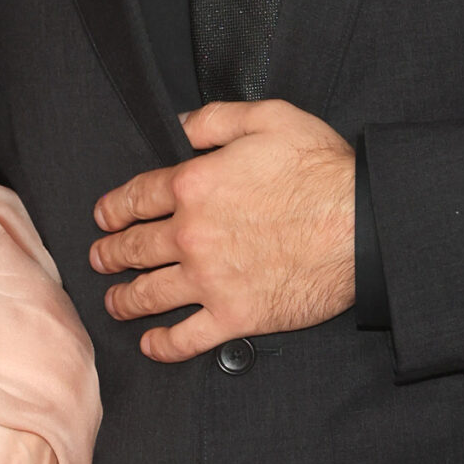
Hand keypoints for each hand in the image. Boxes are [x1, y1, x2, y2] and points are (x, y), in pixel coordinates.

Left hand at [90, 99, 356, 363]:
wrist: (363, 223)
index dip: (114, 208)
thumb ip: (214, 120)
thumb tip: (179, 125)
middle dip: (111, 253)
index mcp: (194, 185)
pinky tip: (152, 344)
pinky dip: (164, 345)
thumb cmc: (322, 169)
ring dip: (125, 299)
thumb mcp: (268, 118)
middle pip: (135, 248)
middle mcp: (192, 235)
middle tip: (100, 258)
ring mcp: (210, 280)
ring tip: (114, 301)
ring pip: (150, 294)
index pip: (136, 197)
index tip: (105, 218)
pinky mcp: (235, 315)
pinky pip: (186, 338)